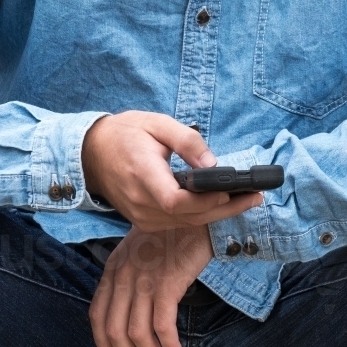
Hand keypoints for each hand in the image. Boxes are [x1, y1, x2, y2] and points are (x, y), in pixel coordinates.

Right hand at [82, 110, 261, 230]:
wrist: (91, 153)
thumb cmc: (125, 133)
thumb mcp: (157, 123)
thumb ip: (186, 140)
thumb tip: (213, 162)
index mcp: (142, 174)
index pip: (175, 200)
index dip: (205, 200)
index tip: (231, 191)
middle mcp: (140, 201)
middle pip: (187, 216)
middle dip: (225, 209)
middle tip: (255, 197)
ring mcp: (139, 216)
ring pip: (185, 223)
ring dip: (216, 214)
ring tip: (246, 200)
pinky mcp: (142, 221)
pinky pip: (176, 223)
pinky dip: (200, 216)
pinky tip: (219, 205)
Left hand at [90, 224, 213, 346]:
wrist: (195, 212)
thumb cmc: (171, 233)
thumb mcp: (138, 250)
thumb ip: (129, 276)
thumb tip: (130, 312)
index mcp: (113, 267)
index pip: (97, 314)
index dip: (103, 343)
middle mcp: (124, 274)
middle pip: (115, 330)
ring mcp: (144, 278)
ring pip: (137, 334)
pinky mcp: (167, 282)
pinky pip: (162, 326)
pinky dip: (169, 346)